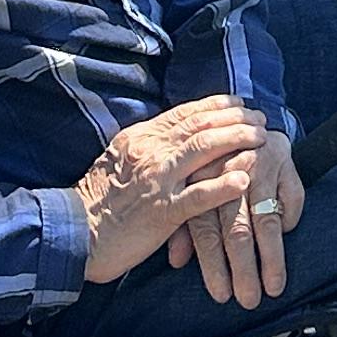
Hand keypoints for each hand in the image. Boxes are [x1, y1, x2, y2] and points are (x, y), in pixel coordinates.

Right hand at [73, 97, 268, 284]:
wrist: (74, 232)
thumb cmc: (96, 200)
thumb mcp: (118, 160)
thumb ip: (146, 147)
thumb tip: (172, 134)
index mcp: (140, 138)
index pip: (185, 113)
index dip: (216, 106)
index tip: (239, 104)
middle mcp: (150, 152)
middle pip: (200, 126)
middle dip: (235, 120)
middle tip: (260, 119)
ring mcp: (157, 181)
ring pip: (203, 151)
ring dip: (237, 141)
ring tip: (261, 139)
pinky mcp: (162, 212)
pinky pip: (198, 196)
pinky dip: (223, 186)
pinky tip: (245, 179)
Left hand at [167, 124, 306, 311]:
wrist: (237, 117)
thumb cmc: (210, 164)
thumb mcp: (190, 189)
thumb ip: (181, 225)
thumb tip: (176, 261)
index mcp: (199, 182)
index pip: (206, 231)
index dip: (213, 265)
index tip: (222, 295)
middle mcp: (228, 175)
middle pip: (237, 229)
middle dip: (244, 269)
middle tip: (249, 299)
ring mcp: (259, 167)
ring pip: (266, 219)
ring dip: (272, 257)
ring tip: (274, 286)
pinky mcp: (285, 161)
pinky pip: (292, 197)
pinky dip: (290, 218)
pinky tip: (286, 237)